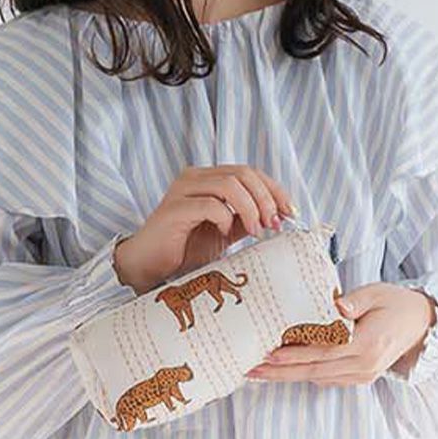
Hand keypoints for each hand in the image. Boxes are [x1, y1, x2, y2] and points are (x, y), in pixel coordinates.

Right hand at [113, 165, 296, 294]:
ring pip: (229, 184)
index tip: (290, 212)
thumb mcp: (225, 233)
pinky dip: (226, 218)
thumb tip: (278, 216)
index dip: (274, 189)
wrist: (148, 266)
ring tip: (256, 230)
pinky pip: (210, 205)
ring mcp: (183, 190)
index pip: (249, 172)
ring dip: (251, 208)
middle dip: (266, 198)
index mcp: (208, 179)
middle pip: (243, 173)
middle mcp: (195, 178)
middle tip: (274, 223)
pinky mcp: (174, 209)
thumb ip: (246, 220)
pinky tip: (226, 233)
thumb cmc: (184, 249)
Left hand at [245, 282, 437, 385]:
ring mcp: (361, 375)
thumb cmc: (395, 303)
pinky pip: (326, 378)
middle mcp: (363, 366)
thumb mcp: (377, 293)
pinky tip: (283, 369)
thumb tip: (335, 306)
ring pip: (316, 378)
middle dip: (279, 372)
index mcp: (367, 345)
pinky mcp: (358, 377)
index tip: (268, 355)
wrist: (421, 324)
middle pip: (313, 371)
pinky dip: (303, 373)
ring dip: (287, 375)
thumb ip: (354, 301)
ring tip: (258, 371)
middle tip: (250, 369)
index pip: (322, 353)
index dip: (294, 356)